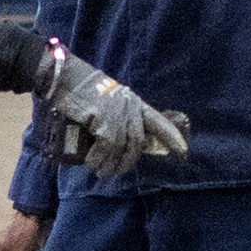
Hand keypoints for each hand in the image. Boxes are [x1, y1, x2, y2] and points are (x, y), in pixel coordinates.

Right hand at [39, 46, 189, 176]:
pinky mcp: (105, 123)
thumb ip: (118, 115)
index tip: (183, 151)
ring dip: (112, 165)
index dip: (171, 136)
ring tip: (102, 172)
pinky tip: (92, 164)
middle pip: (138, 142)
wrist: (67, 78)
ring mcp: (119, 115)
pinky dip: (99, 159)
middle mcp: (130, 108)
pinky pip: (106, 148)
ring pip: (122, 148)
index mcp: (134, 102)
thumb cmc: (83, 90)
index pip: (158, 121)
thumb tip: (118, 142)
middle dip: (130, 161)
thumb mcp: (108, 100)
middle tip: (118, 171)